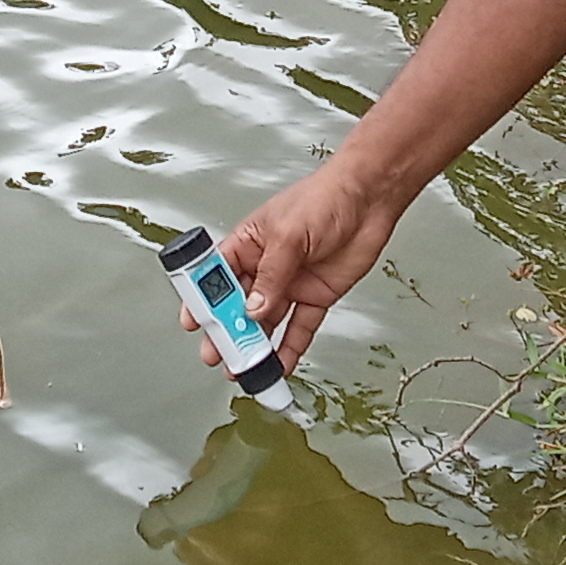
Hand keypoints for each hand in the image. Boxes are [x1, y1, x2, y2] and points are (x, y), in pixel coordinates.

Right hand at [204, 161, 404, 374]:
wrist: (370, 199)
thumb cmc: (326, 196)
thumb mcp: (289, 233)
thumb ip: (271, 276)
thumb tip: (254, 309)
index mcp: (249, 242)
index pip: (217, 274)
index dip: (203, 298)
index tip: (195, 321)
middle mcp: (266, 265)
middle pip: (239, 304)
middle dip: (226, 330)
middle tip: (217, 353)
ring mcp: (291, 283)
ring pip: (266, 322)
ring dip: (255, 345)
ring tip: (244, 368)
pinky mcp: (315, 296)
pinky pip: (299, 328)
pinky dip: (290, 348)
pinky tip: (280, 365)